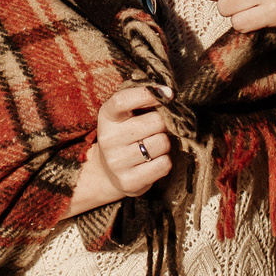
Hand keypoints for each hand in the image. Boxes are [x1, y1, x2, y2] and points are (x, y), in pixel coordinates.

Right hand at [67, 83, 173, 217]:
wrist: (107, 172)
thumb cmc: (125, 135)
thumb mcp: (125, 114)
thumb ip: (143, 101)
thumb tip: (168, 94)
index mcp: (107, 116)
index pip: (123, 100)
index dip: (148, 94)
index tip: (168, 94)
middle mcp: (108, 139)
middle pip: (155, 121)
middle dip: (163, 123)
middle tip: (154, 129)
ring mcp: (117, 162)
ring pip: (162, 143)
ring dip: (164, 143)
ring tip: (151, 146)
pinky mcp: (129, 181)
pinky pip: (164, 164)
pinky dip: (164, 162)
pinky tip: (152, 161)